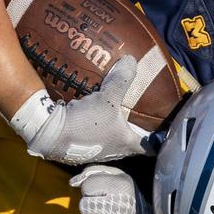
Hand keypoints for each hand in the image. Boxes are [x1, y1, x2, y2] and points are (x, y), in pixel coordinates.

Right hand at [10, 57, 152, 164]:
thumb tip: (132, 60)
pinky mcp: (80, 148)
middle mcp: (114, 152)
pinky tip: (95, 114)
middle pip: (132, 142)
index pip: (151, 147)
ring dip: (116, 129)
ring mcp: (96, 152)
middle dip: (138, 131)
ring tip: (119, 113)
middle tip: (143, 115)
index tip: (164, 129)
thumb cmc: (85, 122)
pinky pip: (95, 136)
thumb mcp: (107, 98)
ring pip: (113, 140)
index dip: (159, 139)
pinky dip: (98, 127)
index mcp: (126, 144)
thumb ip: (121, 80)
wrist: (48, 133)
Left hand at [70, 165, 164, 213]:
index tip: (104, 192)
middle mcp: (117, 206)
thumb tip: (72, 182)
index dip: (92, 189)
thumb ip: (94, 172)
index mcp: (120, 186)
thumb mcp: (119, 177)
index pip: (87, 185)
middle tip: (106, 207)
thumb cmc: (128, 198)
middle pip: (83, 205)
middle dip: (91, 206)